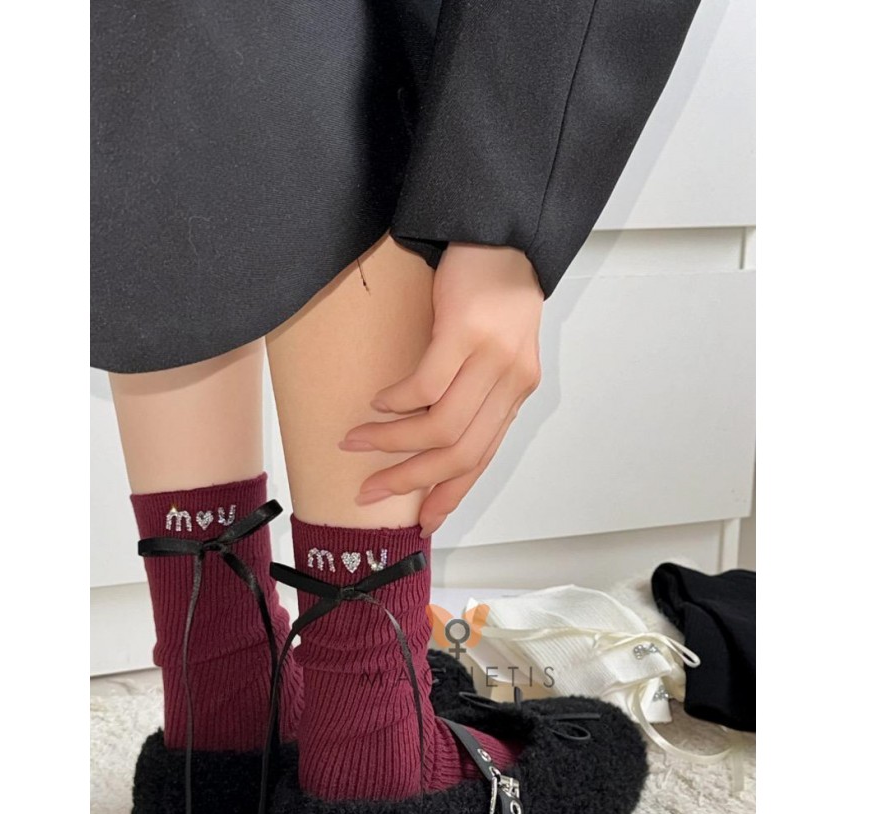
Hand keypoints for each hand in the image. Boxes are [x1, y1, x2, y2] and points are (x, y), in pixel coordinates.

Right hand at [339, 242, 543, 536]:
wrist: (504, 233)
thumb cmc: (492, 293)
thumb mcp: (491, 353)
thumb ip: (472, 394)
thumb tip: (429, 437)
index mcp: (515, 394)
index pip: (482, 459)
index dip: (449, 493)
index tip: (422, 521)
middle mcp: (510, 383)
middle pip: (461, 453)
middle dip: (412, 480)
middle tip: (372, 491)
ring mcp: (492, 358)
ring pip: (440, 427)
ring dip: (393, 443)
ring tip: (358, 442)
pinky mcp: (465, 332)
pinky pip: (425, 387)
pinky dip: (396, 403)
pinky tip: (378, 403)